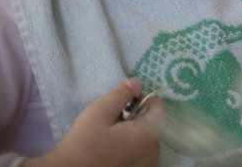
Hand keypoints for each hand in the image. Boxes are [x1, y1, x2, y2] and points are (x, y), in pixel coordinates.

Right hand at [25, 78, 163, 166]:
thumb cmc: (83, 144)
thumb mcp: (98, 112)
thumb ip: (120, 95)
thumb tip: (137, 83)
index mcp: (148, 134)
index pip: (159, 106)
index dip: (141, 98)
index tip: (122, 103)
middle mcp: (154, 150)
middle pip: (152, 121)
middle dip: (134, 115)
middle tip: (111, 121)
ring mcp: (148, 162)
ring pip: (146, 136)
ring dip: (132, 130)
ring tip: (109, 136)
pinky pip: (141, 150)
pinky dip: (130, 144)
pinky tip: (112, 148)